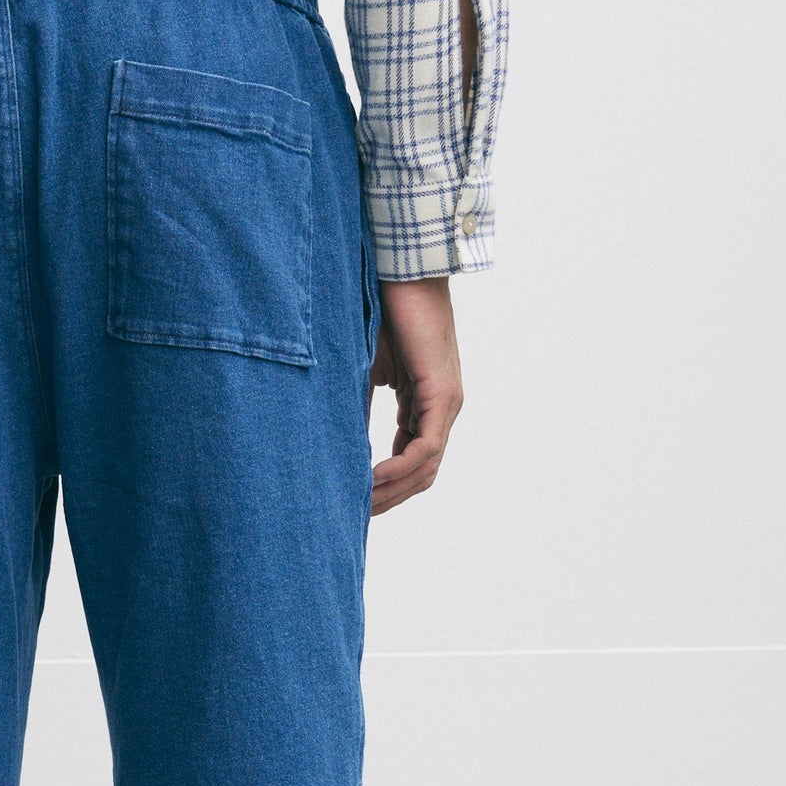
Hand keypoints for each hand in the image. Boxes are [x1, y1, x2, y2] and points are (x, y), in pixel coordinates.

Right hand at [367, 277, 462, 517]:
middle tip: (353, 516)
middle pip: (421, 473)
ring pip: (424, 467)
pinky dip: (397, 469)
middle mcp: (442, 407)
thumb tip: (339, 446)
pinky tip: (369, 479)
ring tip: (358, 505)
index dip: (384, 486)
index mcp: (425, 402)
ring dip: (392, 491)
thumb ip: (358, 408)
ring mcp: (446, 402)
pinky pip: (423, 449)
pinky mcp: (442, 394)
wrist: (401, 269)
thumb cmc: (382, 308)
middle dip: (388, 498)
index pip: (411, 459)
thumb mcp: (364, 370)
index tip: (353, 501)